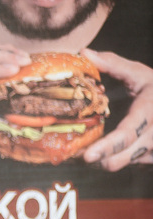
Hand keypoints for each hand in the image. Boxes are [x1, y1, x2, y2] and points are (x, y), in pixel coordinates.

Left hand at [81, 48, 152, 170]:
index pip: (126, 135)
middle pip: (117, 160)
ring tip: (86, 149)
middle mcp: (152, 136)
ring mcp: (151, 150)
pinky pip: (124, 165)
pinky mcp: (149, 159)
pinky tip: (103, 150)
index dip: (106, 147)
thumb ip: (114, 64)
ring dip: (99, 161)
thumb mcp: (140, 74)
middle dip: (92, 159)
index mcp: (149, 112)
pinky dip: (110, 160)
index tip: (86, 156)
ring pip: (118, 165)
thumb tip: (84, 53)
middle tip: (72, 152)